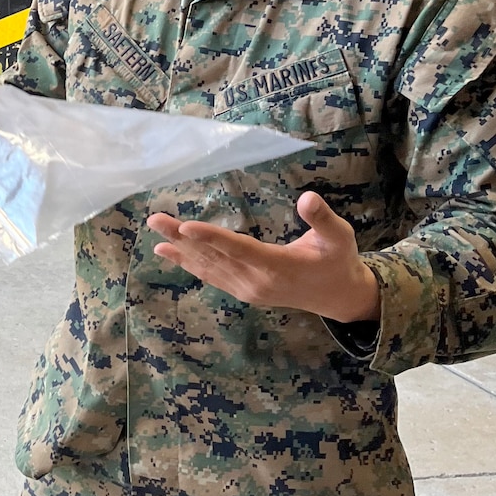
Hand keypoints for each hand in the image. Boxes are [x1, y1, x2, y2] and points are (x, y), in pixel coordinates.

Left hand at [146, 191, 380, 323]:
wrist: (338, 297)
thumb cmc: (338, 260)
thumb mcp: (340, 237)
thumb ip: (322, 219)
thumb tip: (308, 198)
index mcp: (278, 266)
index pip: (239, 249)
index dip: (212, 238)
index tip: (186, 226)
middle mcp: (256, 281)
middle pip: (214, 256)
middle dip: (182, 237)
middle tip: (155, 218)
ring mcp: (246, 289)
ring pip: (207, 266)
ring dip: (179, 248)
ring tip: (155, 230)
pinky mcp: (242, 292)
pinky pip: (210, 276)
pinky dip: (187, 263)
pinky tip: (167, 251)